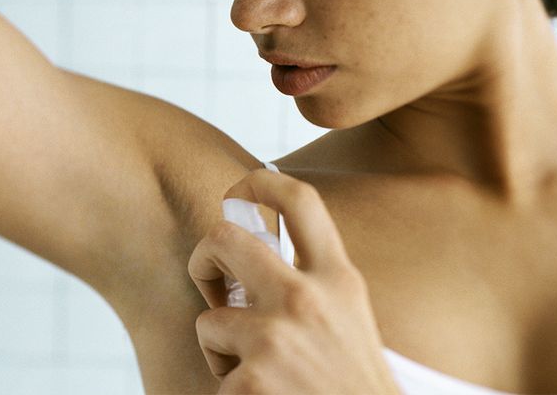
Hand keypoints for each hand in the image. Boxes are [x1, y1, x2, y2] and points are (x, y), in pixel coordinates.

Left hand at [188, 168, 401, 393]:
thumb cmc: (352, 380)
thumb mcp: (347, 314)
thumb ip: (313, 279)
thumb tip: (259, 248)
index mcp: (337, 277)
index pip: (299, 201)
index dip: (260, 182)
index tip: (239, 188)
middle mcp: (306, 298)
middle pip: (224, 238)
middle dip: (204, 257)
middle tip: (212, 280)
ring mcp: (276, 338)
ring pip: (209, 320)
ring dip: (222, 348)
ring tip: (257, 371)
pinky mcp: (249, 380)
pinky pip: (215, 374)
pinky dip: (229, 390)